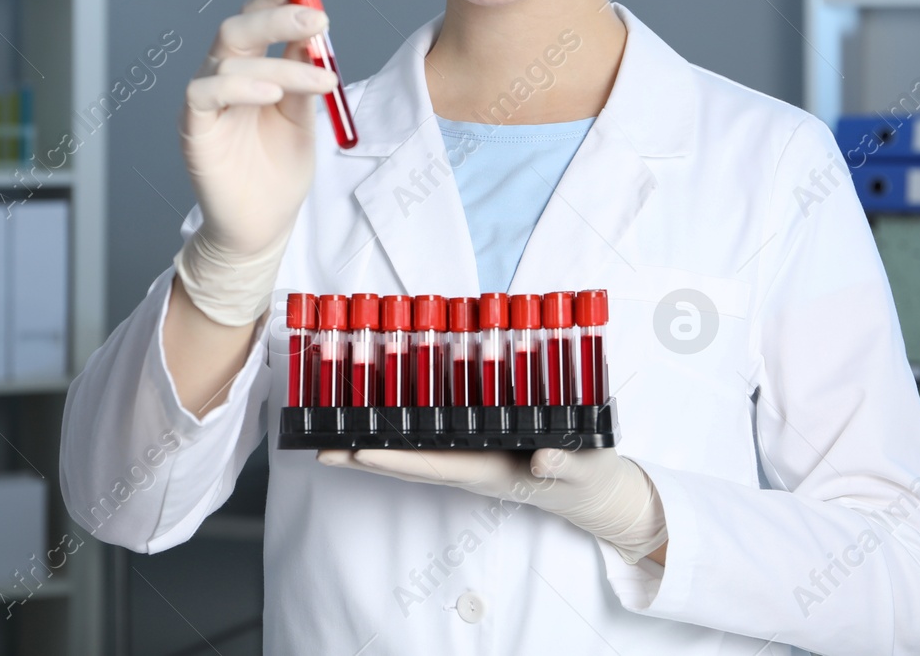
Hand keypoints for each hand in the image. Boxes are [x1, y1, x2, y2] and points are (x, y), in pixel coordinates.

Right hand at [174, 0, 340, 323]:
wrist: (264, 225)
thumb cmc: (280, 169)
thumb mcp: (303, 116)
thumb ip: (304, 76)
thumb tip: (313, 33)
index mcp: (250, 67)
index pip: (259, 18)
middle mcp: (222, 76)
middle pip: (238, 28)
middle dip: (278, 15)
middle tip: (319, 19)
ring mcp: (204, 101)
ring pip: (228, 59)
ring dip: (278, 62)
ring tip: (319, 78)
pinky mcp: (193, 127)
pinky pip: (205, 93)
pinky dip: (239, 86)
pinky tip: (271, 93)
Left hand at [318, 446, 667, 562]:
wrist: (598, 494)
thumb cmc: (590, 479)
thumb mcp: (584, 469)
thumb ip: (565, 463)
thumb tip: (544, 459)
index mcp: (492, 471)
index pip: (434, 465)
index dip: (394, 458)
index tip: (356, 451)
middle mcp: (474, 467)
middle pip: (409, 464)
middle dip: (364, 456)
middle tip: (320, 449)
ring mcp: (473, 460)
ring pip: (414, 455)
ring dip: (374, 447)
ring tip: (334, 439)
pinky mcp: (478, 451)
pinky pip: (431, 445)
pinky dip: (401, 438)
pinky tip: (381, 425)